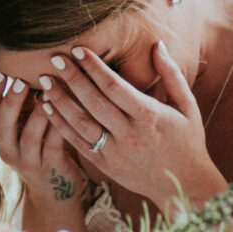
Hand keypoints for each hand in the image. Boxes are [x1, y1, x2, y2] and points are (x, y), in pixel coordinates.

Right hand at [0, 71, 85, 226]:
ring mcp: (28, 161)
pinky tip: (64, 112)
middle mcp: (8, 148)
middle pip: (2, 123)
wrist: (55, 191)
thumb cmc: (41, 145)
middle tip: (20, 81)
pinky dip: (57, 127)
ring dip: (37, 113)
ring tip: (46, 93)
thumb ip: (23, 102)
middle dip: (10, 101)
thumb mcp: (25, 125)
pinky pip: (53, 145)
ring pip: (28, 136)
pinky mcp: (50, 168)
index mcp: (0, 134)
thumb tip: (27, 59)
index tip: (0, 72)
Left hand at [39, 42, 224, 207]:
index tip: (79, 50)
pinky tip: (48, 108)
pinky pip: (78, 144)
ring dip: (60, 101)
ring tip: (44, 81)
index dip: (95, 67)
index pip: (115, 87)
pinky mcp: (106, 166)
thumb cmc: (187, 141)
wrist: (184, 187)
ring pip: (81, 124)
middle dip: (72, 78)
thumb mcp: (187, 106)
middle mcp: (130, 135)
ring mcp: (116, 152)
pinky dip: (61, 125)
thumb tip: (157, 44)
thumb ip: (172, 74)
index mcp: (149, 116)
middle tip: (54, 59)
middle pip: (94, 102)